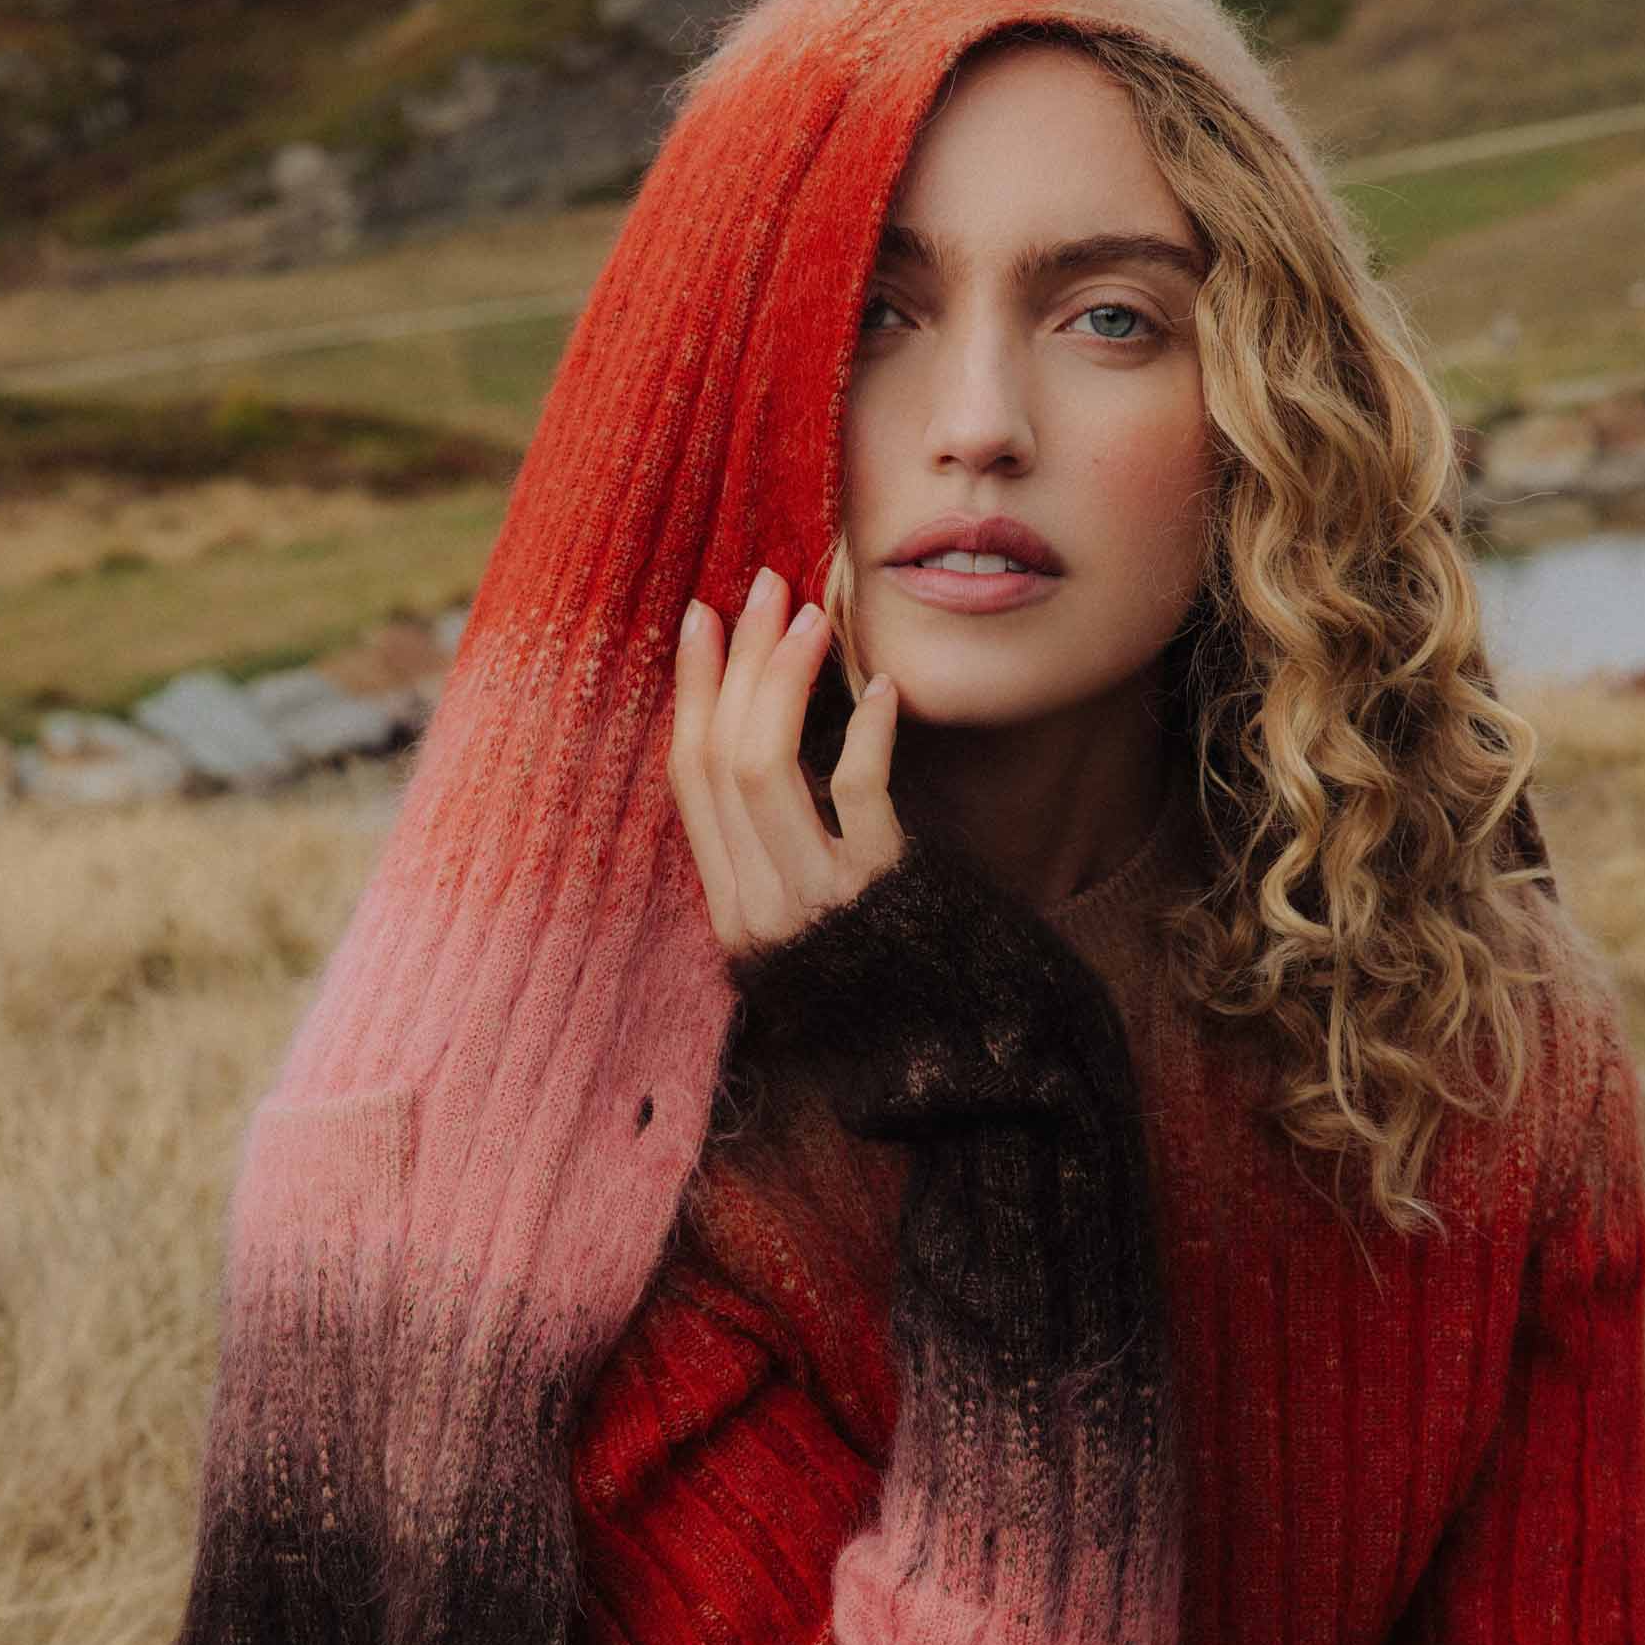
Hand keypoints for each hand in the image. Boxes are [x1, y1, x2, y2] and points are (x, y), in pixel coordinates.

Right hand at [668, 563, 906, 959]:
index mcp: (729, 909)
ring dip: (786, 681)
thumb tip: (758, 732)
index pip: (687, 778)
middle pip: (721, 760)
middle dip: (738, 663)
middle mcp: (756, 908)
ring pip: (765, 768)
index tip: (703, 618)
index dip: (693, 691)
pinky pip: (857, 793)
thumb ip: (776, 847)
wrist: (956, 1054)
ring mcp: (813, 902)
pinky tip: (885, 691)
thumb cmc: (894, 969)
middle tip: (764, 590)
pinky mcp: (877, 891)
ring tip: (814, 619)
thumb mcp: (812, 913)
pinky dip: (868, 734)